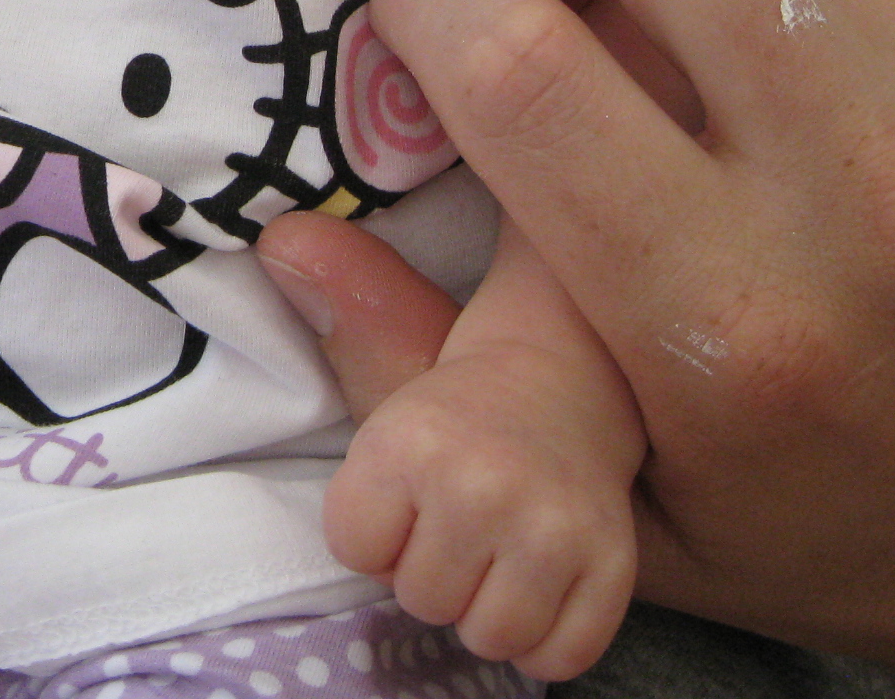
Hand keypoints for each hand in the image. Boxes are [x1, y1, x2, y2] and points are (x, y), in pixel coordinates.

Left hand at [322, 222, 640, 679]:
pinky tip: (543, 575)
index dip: (374, 523)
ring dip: (489, 603)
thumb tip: (279, 237)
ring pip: (489, 634)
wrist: (574, 384)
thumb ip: (336, 312)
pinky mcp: (614, 571)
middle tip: (457, 510)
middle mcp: (485, 487)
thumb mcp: (387, 351)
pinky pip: (557, 657)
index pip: (353, 547)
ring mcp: (557, 534)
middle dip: (430, 565)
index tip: (407, 483)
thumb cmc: (457, 398)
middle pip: (420, 599)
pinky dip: (548, 634)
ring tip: (497, 541)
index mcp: (414, 439)